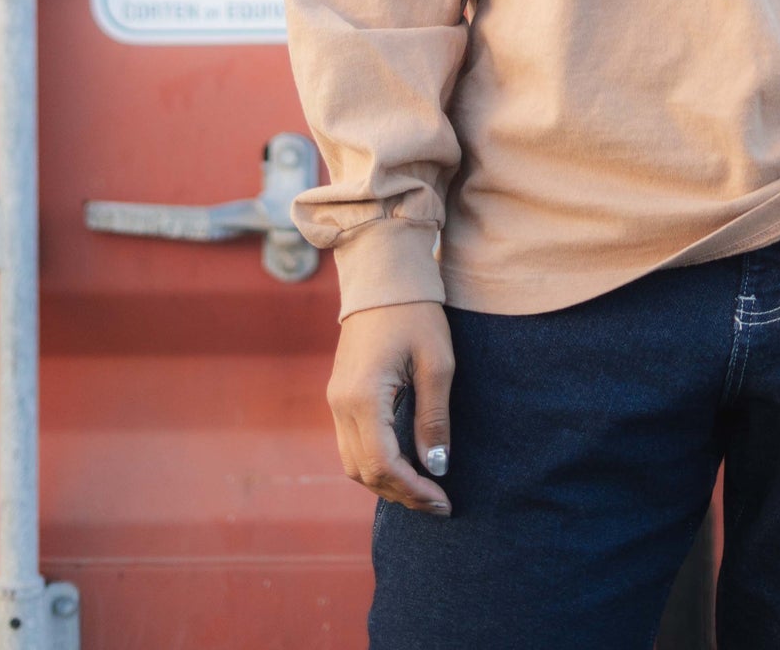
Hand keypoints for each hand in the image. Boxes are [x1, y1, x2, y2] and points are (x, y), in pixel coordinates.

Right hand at [327, 301, 455, 514]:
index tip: (444, 501)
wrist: (384, 276)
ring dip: (386, 482)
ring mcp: (335, 400)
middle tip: (438, 503)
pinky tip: (403, 464)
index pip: (384, 465)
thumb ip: (434, 418)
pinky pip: (351, 444)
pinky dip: (375, 462)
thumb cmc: (417, 314)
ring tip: (423, 489)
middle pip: (363, 472)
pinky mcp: (340, 394)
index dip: (414, 490)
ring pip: (353, 463)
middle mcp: (340, 404)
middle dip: (401, 493)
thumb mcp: (437, 364)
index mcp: (363, 397)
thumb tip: (437, 467)